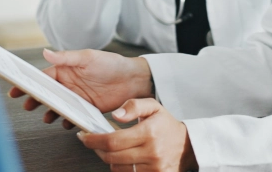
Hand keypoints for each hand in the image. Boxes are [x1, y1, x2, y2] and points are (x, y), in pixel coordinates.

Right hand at [9, 49, 153, 123]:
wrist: (133, 80)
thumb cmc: (111, 64)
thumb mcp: (88, 58)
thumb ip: (66, 57)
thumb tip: (46, 52)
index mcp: (66, 69)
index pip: (43, 76)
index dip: (29, 82)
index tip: (16, 88)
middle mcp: (69, 84)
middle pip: (47, 93)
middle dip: (35, 99)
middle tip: (27, 105)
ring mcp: (76, 97)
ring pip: (57, 106)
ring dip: (50, 112)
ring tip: (46, 116)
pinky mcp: (86, 108)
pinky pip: (71, 116)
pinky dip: (66, 120)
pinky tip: (66, 123)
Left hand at [79, 98, 197, 171]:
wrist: (187, 146)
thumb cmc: (166, 125)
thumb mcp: (153, 107)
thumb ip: (133, 106)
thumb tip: (115, 115)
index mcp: (148, 133)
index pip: (113, 141)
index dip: (94, 140)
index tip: (84, 137)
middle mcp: (150, 152)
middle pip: (111, 157)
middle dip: (97, 149)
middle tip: (93, 141)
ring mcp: (153, 168)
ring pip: (117, 168)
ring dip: (108, 159)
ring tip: (110, 148)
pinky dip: (120, 167)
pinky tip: (122, 158)